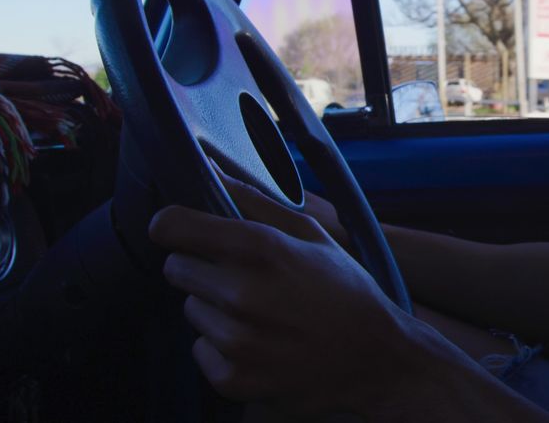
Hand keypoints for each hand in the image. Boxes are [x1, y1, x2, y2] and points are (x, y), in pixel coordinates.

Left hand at [148, 173, 421, 417]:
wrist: (376, 357)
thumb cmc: (345, 289)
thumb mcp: (310, 233)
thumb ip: (254, 200)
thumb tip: (210, 169)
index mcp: (261, 249)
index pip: (171, 226)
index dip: (174, 226)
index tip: (184, 232)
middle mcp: (242, 294)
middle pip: (175, 268)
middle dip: (201, 267)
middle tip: (242, 276)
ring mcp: (236, 340)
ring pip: (190, 309)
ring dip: (215, 308)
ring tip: (260, 312)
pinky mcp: (233, 378)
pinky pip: (200, 349)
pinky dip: (222, 346)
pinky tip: (260, 342)